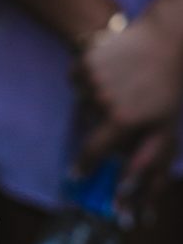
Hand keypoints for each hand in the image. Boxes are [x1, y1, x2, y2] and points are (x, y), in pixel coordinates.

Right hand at [74, 10, 182, 212]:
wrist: (165, 41)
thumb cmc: (168, 91)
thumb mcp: (164, 133)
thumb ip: (146, 168)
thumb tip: (128, 203)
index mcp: (121, 120)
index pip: (93, 152)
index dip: (83, 166)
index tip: (75, 177)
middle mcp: (101, 99)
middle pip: (88, 125)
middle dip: (101, 126)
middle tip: (122, 114)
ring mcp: (90, 76)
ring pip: (81, 102)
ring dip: (95, 102)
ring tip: (121, 90)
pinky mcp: (84, 58)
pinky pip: (77, 79)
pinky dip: (87, 81)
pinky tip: (109, 74)